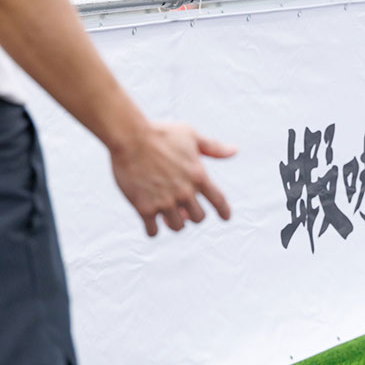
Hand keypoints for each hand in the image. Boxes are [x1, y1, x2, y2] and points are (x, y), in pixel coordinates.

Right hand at [110, 122, 235, 236]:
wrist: (130, 137)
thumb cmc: (160, 133)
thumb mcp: (191, 136)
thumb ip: (213, 147)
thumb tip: (234, 150)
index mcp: (199, 176)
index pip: (219, 201)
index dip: (224, 211)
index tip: (225, 218)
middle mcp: (185, 192)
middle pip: (198, 218)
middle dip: (192, 215)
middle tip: (183, 210)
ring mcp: (165, 202)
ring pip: (177, 227)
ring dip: (173, 222)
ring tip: (166, 215)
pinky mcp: (144, 208)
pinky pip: (153, 231)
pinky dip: (153, 230)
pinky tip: (150, 223)